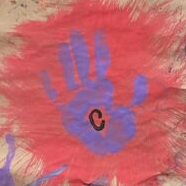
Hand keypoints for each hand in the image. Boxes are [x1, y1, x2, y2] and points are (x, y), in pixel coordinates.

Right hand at [40, 31, 146, 154]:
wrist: (107, 153)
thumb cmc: (120, 133)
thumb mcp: (132, 113)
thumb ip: (136, 96)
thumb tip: (141, 76)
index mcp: (103, 90)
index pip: (100, 66)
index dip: (99, 50)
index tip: (98, 33)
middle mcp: (88, 92)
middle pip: (82, 66)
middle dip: (80, 50)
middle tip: (76, 31)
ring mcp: (76, 101)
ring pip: (69, 77)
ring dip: (66, 62)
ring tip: (63, 45)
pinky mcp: (66, 113)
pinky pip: (56, 97)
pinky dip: (49, 86)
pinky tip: (44, 72)